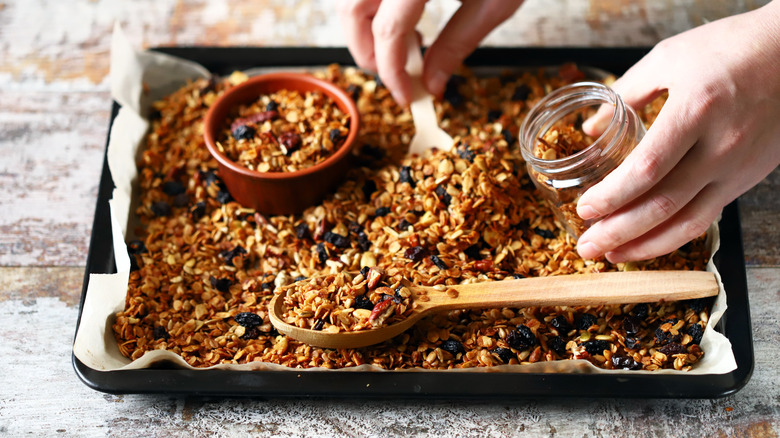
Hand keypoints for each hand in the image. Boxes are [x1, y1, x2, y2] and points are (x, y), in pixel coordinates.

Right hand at [336, 0, 523, 105]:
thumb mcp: (496, 1)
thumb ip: (457, 44)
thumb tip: (431, 83)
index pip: (387, 31)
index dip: (391, 71)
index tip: (404, 94)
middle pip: (351, 9)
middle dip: (365, 49)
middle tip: (393, 73)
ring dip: (364, 23)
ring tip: (403, 41)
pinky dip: (372, 3)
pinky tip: (400, 12)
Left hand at [576, 1, 779, 262]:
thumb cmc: (732, 47)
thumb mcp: (669, 58)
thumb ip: (626, 93)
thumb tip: (592, 127)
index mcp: (695, 111)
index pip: (646, 170)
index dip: (612, 196)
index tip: (585, 208)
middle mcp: (720, 146)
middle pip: (663, 204)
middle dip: (619, 232)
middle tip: (587, 247)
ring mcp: (737, 168)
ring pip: (688, 222)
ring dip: (645, 246)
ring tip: (612, 256)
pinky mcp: (747, 178)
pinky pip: (707, 216)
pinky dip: (675, 235)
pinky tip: (649, 241)